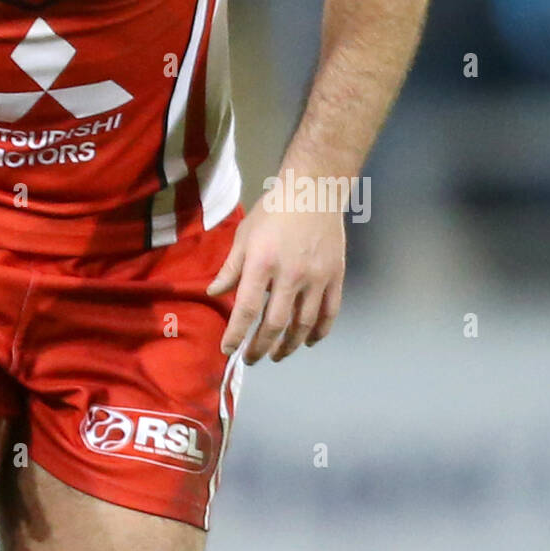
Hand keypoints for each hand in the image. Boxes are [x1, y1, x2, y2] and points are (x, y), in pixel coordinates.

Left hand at [206, 195, 344, 364]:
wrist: (314, 192)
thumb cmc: (274, 211)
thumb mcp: (245, 235)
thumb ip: (231, 268)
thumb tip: (214, 293)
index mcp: (262, 263)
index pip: (247, 308)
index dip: (236, 333)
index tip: (228, 349)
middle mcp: (290, 275)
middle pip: (275, 323)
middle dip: (261, 346)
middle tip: (251, 358)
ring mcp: (317, 278)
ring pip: (303, 324)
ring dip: (289, 345)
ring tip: (277, 355)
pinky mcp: (336, 277)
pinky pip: (329, 313)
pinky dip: (319, 332)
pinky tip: (308, 341)